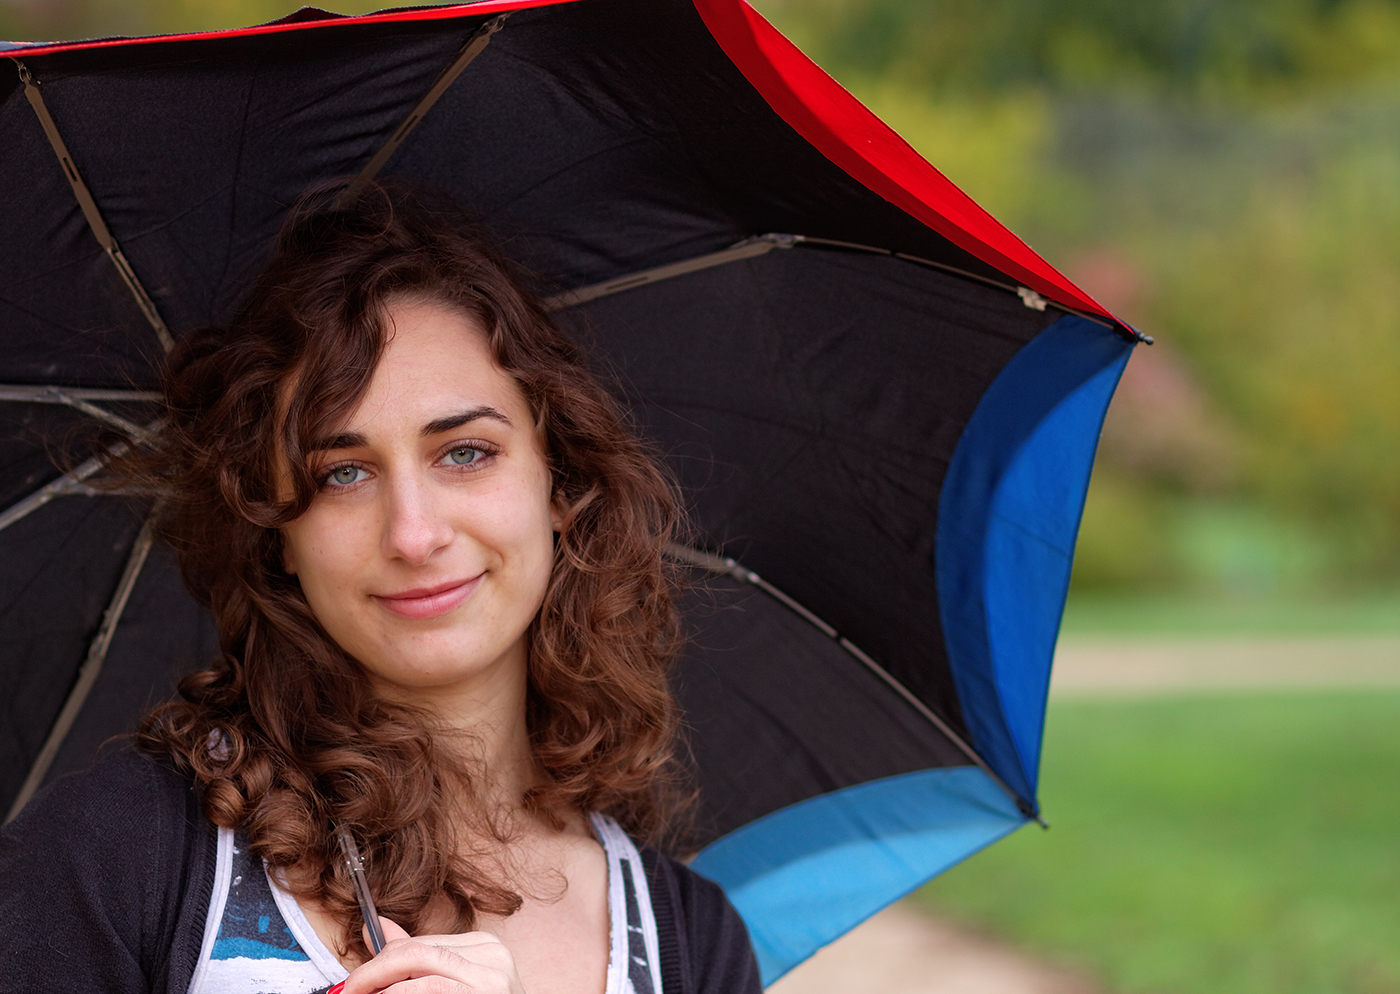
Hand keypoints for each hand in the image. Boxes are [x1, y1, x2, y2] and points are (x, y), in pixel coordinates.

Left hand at [333, 917, 526, 993]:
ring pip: (420, 967)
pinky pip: (427, 988)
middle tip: (349, 992)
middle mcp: (493, 954)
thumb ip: (416, 958)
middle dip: (374, 971)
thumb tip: (375, 927)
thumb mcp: (451, 985)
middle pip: (417, 950)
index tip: (356, 982)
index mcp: (485, 947)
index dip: (381, 962)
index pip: (421, 944)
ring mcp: (493, 977)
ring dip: (382, 987)